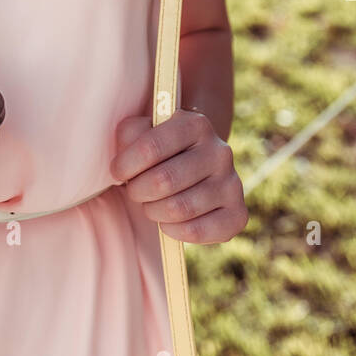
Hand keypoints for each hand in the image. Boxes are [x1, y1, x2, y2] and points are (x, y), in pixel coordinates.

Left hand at [109, 111, 247, 243]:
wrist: (193, 167)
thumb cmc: (159, 150)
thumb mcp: (142, 131)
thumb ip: (130, 134)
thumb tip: (127, 151)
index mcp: (196, 124)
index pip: (151, 146)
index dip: (126, 164)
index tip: (117, 171)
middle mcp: (220, 151)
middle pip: (163, 181)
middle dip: (138, 190)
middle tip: (135, 190)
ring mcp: (232, 183)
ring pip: (178, 208)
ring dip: (153, 211)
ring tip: (151, 203)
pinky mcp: (238, 214)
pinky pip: (197, 231)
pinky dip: (173, 231)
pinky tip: (168, 221)